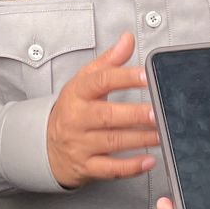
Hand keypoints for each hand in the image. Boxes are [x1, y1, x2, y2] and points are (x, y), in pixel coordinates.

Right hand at [45, 32, 158, 188]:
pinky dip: (130, 167)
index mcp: (77, 94)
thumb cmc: (72, 110)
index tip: (146, 74)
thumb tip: (128, 39)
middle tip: (156, 111)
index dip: (124, 77)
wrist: (47, 145)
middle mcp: (77, 119)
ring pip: (112, 142)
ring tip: (162, 133)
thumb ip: (109, 61)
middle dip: (134, 114)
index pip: (99, 82)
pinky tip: (149, 161)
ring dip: (140, 139)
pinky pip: (110, 169)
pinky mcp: (86, 167)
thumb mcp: (84, 82)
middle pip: (106, 115)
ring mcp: (80, 144)